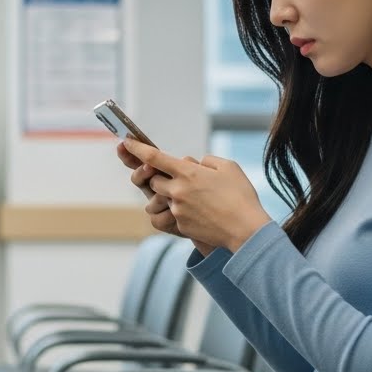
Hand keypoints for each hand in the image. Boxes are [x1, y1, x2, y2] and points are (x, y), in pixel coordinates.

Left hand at [122, 138, 271, 253]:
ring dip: (174, 195)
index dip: (137, 148)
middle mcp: (177, 190)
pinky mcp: (180, 225)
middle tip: (182, 180)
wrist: (245, 230)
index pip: (154, 157)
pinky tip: (205, 213)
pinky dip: (186, 211)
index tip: (126, 142)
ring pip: (165, 198)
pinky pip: (175, 215)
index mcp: (188, 173)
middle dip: (162, 178)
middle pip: (155, 181)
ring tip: (198, 199)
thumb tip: (196, 165)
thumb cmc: (240, 196)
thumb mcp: (228, 167)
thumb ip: (207, 161)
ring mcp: (177, 209)